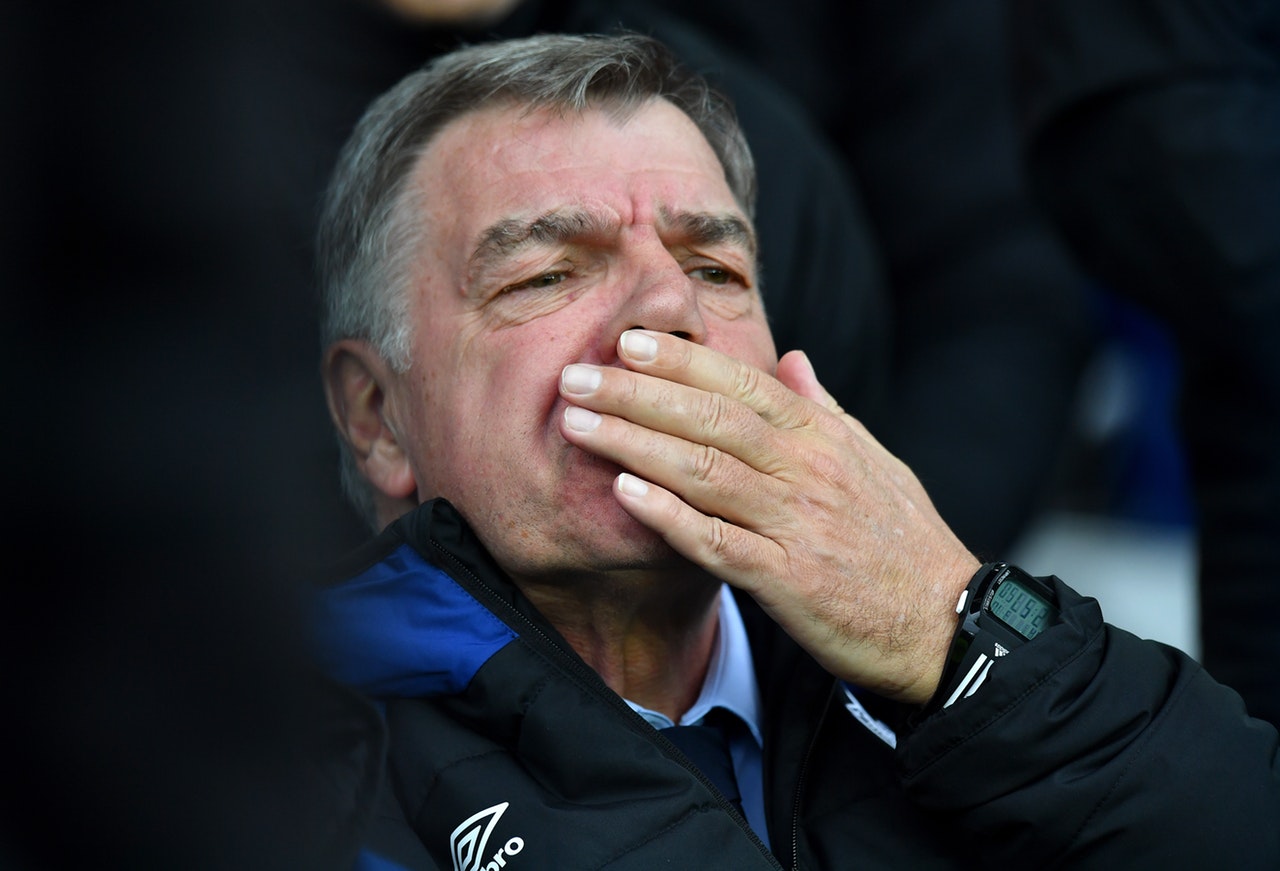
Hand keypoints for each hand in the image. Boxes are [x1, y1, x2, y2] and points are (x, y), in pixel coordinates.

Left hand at [558, 330, 979, 703]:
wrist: (944, 623)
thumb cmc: (903, 540)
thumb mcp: (873, 460)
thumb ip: (824, 408)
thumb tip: (791, 357)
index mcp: (822, 437)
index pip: (742, 384)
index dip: (681, 360)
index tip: (627, 340)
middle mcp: (806, 470)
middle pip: (710, 419)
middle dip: (636, 393)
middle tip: (576, 376)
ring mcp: (795, 524)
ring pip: (705, 471)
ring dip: (635, 444)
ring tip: (578, 425)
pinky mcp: (787, 581)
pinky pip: (717, 543)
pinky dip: (669, 517)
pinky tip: (624, 495)